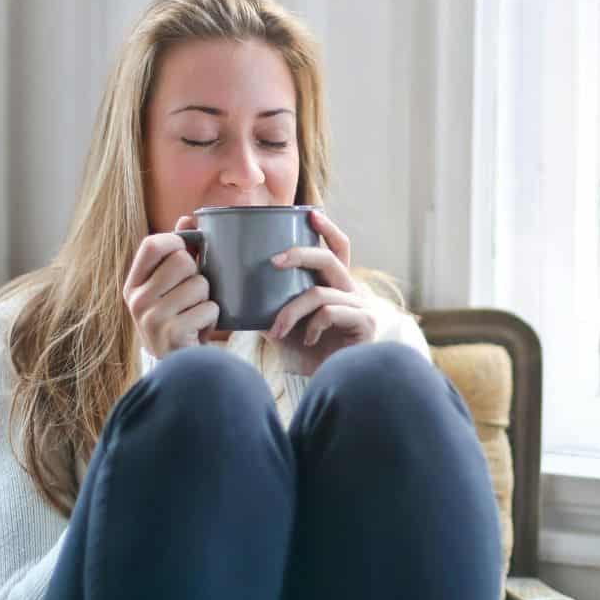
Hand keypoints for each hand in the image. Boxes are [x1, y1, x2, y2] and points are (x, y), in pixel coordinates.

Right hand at [123, 214, 217, 358]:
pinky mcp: (172, 334)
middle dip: (198, 275)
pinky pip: (209, 308)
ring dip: (208, 299)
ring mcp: (152, 318)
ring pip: (200, 284)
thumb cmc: (178, 320)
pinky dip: (213, 318)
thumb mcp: (170, 288)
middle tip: (193, 295)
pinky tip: (200, 329)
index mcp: (133, 285)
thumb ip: (177, 253)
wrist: (179, 367)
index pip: (152, 244)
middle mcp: (137, 300)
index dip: (176, 242)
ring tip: (197, 314)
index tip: (187, 252)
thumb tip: (188, 218)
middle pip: (183, 261)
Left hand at [263, 209, 375, 374]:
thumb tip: (233, 287)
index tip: (311, 214)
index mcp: (335, 285)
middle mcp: (351, 291)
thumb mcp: (281, 323)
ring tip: (276, 330)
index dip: (328, 229)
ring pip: (319, 292)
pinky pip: (329, 312)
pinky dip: (311, 325)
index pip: (338, 249)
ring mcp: (361, 307)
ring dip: (291, 311)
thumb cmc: (305, 354)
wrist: (324, 385)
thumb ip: (267, 303)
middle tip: (273, 262)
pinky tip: (307, 340)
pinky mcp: (365, 324)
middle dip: (299, 254)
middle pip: (329, 259)